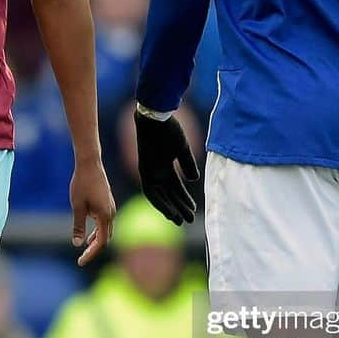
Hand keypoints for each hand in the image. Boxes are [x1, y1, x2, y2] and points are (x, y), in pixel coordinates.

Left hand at [70, 159, 115, 266]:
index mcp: (105, 216)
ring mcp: (111, 208)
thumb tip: (77, 244)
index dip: (91, 254)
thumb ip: (78, 226)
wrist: (90, 164)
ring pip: (106, 231)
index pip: (101, 242)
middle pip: (105, 239)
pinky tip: (89, 234)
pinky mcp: (108, 204)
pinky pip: (105, 223)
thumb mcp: (77, 206)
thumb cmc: (82, 184)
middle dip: (94, 250)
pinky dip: (98, 231)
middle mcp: (111, 214)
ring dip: (96, 241)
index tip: (80, 262)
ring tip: (85, 249)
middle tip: (81, 259)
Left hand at [134, 110, 198, 224]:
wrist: (156, 117)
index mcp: (163, 166)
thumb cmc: (169, 129)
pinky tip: (172, 214)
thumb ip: (187, 164)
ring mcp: (149, 172)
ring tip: (183, 221)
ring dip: (171, 209)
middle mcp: (154, 172)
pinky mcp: (144, 172)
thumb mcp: (181, 149)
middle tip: (189, 219)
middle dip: (179, 207)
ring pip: (161, 197)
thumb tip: (194, 180)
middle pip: (167, 194)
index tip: (192, 208)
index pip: (174, 186)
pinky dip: (162, 204)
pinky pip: (152, 193)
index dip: (182, 198)